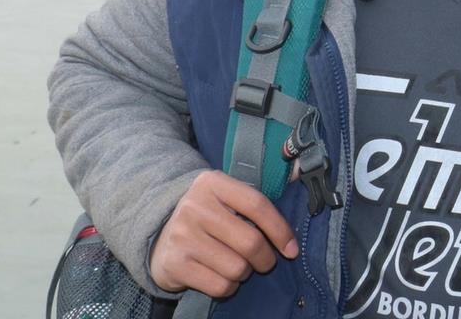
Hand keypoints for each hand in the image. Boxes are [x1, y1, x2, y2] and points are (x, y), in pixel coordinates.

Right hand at [150, 170, 298, 297]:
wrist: (160, 232)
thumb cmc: (207, 215)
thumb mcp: (226, 195)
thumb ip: (257, 196)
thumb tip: (300, 174)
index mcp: (213, 183)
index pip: (257, 205)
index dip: (280, 229)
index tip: (291, 249)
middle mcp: (195, 206)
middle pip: (250, 241)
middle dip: (265, 258)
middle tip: (265, 261)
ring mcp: (182, 235)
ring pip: (237, 267)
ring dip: (245, 273)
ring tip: (239, 265)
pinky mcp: (175, 263)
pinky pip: (219, 285)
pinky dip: (229, 287)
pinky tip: (223, 276)